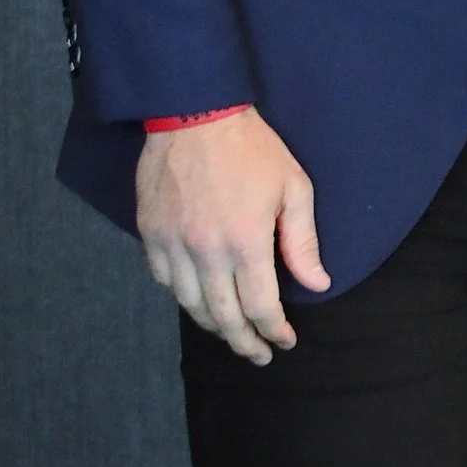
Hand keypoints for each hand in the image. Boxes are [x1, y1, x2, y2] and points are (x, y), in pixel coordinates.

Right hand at [134, 107, 328, 361]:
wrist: (193, 112)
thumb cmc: (251, 147)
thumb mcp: (293, 188)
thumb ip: (302, 242)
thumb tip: (316, 284)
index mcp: (246, 243)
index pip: (261, 307)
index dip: (275, 331)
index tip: (285, 341)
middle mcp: (206, 252)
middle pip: (224, 317)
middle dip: (244, 343)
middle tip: (259, 355)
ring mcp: (173, 244)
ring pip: (190, 305)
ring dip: (213, 326)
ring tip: (232, 335)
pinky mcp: (150, 233)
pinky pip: (163, 280)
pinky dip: (181, 296)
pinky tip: (197, 299)